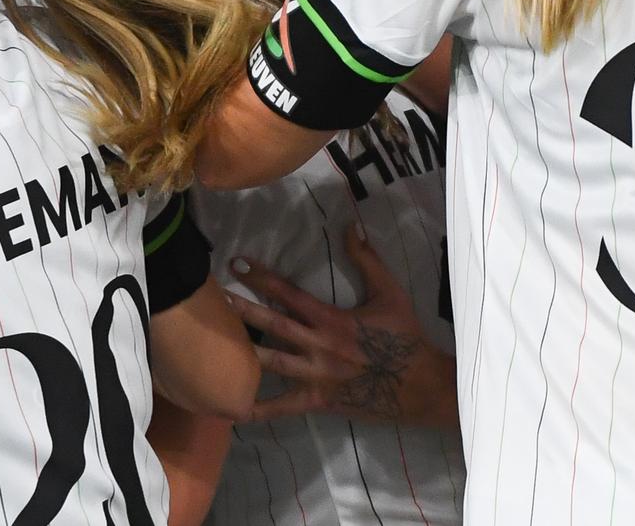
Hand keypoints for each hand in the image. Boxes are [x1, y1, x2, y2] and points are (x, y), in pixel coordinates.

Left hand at [224, 223, 456, 427]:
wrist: (420, 384)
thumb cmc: (404, 336)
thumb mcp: (390, 293)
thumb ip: (367, 259)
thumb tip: (352, 225)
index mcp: (332, 319)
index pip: (289, 294)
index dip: (262, 278)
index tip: (239, 263)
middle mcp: (319, 346)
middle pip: (273, 325)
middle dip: (242, 309)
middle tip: (214, 296)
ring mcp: (316, 376)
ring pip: (272, 363)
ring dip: (243, 351)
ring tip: (214, 343)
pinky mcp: (318, 401)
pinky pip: (284, 407)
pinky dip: (259, 409)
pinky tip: (233, 408)